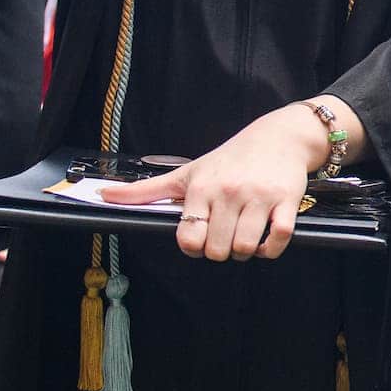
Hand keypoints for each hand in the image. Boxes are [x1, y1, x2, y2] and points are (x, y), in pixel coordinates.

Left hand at [94, 103, 330, 260]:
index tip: (201, 239)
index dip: (193, 247)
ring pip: (246, 247)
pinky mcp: (286, 200)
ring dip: (245, 253)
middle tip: (225, 239)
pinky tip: (266, 240)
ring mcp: (259, 197)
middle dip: (220, 251)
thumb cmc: (230, 159)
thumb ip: (147, 190)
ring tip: (246, 239)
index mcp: (201, 188)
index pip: (189, 237)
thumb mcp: (187, 172)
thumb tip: (103, 195)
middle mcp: (228, 192)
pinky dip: (271, 249)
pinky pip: (279, 239)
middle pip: (218, 249)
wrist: (278, 137)